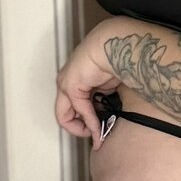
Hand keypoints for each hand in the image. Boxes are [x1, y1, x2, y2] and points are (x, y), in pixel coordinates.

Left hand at [55, 24, 121, 142]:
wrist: (114, 45)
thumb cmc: (115, 59)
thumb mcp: (107, 87)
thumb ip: (102, 101)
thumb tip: (106, 118)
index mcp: (75, 82)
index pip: (74, 108)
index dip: (85, 122)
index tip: (100, 129)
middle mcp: (67, 84)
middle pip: (65, 115)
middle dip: (81, 129)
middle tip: (96, 135)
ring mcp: (65, 84)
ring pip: (65, 116)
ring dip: (84, 128)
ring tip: (98, 135)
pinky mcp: (69, 85)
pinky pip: (79, 110)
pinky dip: (90, 122)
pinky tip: (99, 128)